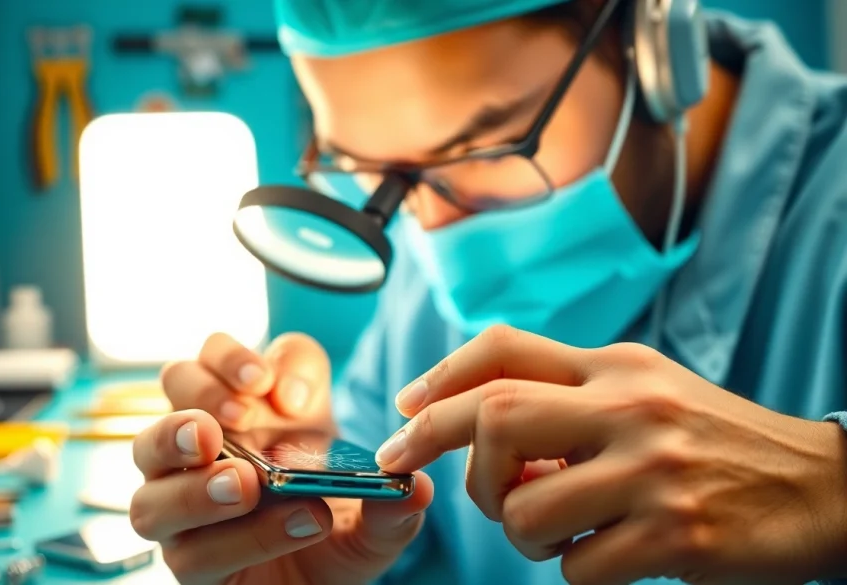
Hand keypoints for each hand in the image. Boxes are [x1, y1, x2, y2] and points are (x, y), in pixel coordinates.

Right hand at [130, 332, 433, 584]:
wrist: (321, 583)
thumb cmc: (332, 518)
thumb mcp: (369, 499)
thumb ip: (386, 488)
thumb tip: (415, 486)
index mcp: (235, 409)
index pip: (209, 358)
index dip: (230, 358)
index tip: (273, 384)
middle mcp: (199, 449)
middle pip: (165, 400)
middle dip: (193, 402)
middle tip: (232, 419)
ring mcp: (182, 504)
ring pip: (150, 486)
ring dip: (195, 484)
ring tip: (246, 484)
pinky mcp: (188, 558)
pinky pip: (189, 551)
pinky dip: (240, 538)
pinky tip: (291, 526)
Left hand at [376, 325, 846, 584]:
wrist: (825, 488)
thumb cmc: (716, 443)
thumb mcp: (646, 393)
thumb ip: (570, 398)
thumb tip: (478, 425)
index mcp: (616, 365)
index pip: (504, 348)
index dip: (438, 378)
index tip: (404, 412)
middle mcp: (630, 406)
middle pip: (493, 415)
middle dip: (449, 454)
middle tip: (477, 491)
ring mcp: (652, 469)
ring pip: (521, 509)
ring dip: (521, 534)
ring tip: (562, 533)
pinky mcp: (675, 534)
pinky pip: (576, 567)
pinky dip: (576, 570)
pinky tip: (615, 557)